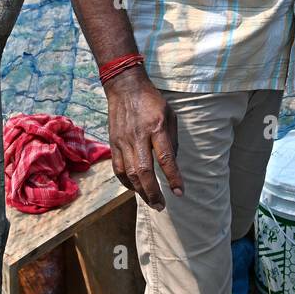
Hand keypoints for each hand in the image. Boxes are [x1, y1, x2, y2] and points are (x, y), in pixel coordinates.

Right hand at [103, 66, 183, 210]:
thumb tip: (172, 164)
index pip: (165, 157)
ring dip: (140, 191)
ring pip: (130, 173)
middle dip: (153, 192)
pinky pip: (119, 169)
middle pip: (143, 171)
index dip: (173, 177)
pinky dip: (127, 182)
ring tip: (151, 202)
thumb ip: (172, 140)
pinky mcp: (113, 143)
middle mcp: (138, 136)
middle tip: (162, 206)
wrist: (125, 87)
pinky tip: (135, 189)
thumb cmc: (152, 101)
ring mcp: (123, 141)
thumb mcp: (170, 115)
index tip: (180, 192)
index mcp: (156, 127)